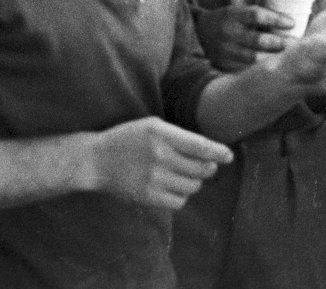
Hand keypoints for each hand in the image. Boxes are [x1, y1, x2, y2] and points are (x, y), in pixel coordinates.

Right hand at [91, 117, 232, 210]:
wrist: (96, 160)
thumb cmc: (128, 138)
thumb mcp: (152, 125)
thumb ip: (179, 135)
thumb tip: (209, 149)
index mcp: (161, 133)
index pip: (200, 146)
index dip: (218, 152)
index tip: (229, 156)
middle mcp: (159, 156)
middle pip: (200, 168)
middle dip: (208, 167)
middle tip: (206, 166)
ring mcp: (153, 178)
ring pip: (192, 186)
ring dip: (195, 182)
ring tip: (185, 175)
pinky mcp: (147, 197)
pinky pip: (179, 201)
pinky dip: (182, 195)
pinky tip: (174, 186)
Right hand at [195, 6, 293, 72]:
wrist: (200, 33)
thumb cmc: (229, 20)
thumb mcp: (239, 12)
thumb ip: (259, 17)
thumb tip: (292, 23)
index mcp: (233, 15)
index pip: (257, 15)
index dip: (276, 19)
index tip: (293, 23)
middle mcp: (227, 33)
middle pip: (258, 40)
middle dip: (280, 43)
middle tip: (296, 45)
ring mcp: (225, 51)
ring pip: (254, 58)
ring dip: (274, 58)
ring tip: (288, 58)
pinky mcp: (223, 65)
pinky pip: (246, 70)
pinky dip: (261, 69)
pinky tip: (273, 68)